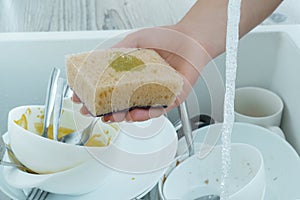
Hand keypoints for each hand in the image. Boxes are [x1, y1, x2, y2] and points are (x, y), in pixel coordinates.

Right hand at [74, 25, 212, 121]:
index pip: (112, 89)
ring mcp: (157, 93)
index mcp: (134, 75)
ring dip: (123, 116)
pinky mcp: (172, 97)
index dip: (96, 95)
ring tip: (111, 117)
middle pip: (122, 104)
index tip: (82, 99)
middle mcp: (144, 86)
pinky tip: (136, 113)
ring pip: (138, 111)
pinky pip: (159, 109)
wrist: (191, 37)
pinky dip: (147, 113)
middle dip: (106, 111)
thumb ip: (118, 51)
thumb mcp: (135, 41)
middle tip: (92, 112)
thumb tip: (99, 59)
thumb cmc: (167, 37)